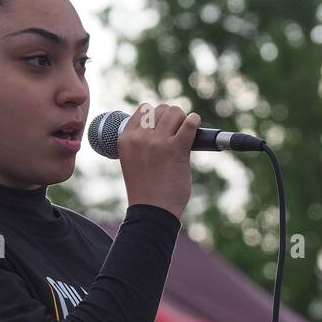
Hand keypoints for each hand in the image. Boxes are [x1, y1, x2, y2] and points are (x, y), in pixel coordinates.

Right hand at [119, 102, 200, 219]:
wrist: (152, 212)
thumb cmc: (146, 190)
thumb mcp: (133, 161)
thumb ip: (142, 142)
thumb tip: (165, 123)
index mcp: (126, 139)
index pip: (144, 109)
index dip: (157, 116)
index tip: (163, 129)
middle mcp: (140, 138)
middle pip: (161, 109)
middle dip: (171, 118)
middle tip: (176, 134)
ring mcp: (157, 142)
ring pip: (175, 112)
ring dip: (183, 120)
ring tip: (184, 135)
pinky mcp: (176, 149)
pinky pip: (189, 123)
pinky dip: (194, 122)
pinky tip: (195, 126)